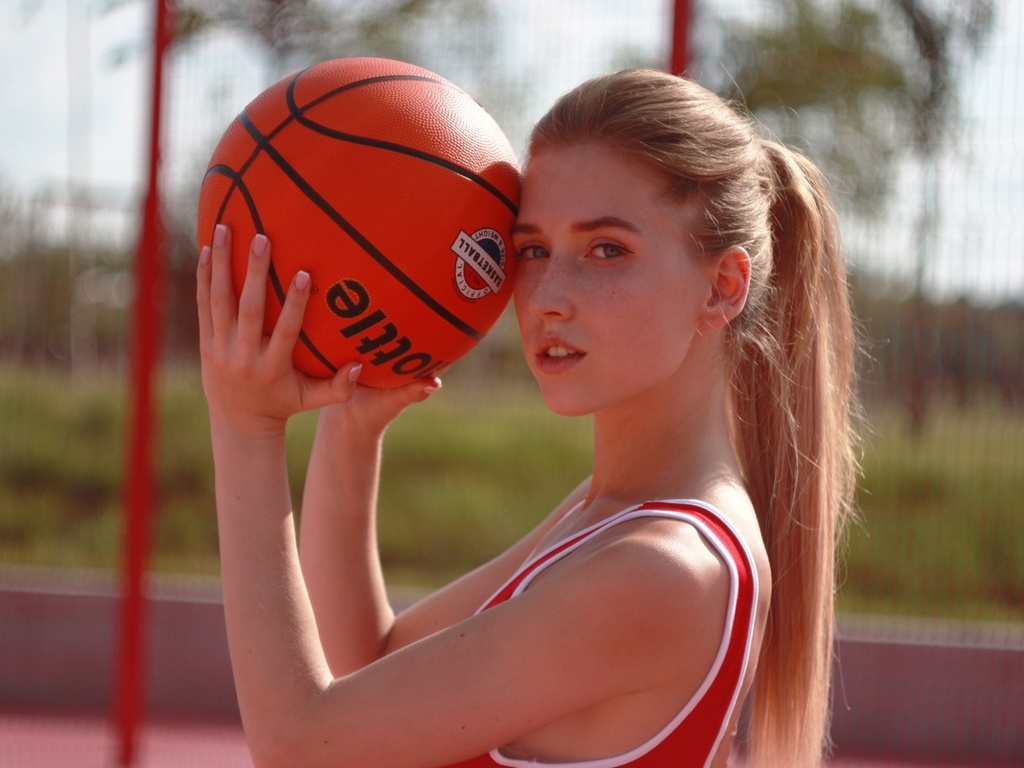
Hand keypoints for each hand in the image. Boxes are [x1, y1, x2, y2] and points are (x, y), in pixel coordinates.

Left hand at [196, 225, 439, 439]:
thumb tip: (362, 366)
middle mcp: (243, 356)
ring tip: (224, 229)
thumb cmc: (283, 403)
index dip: (293, 303)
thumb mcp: (312, 399)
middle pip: (248, 309)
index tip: (302, 272)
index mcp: (272, 368)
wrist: (238, 421)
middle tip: (261, 237)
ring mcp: (220, 347)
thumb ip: (339, 387)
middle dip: (254, 272)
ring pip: (220, 300)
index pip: (285, 331)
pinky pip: (204, 305)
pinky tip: (206, 249)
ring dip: (221, 264)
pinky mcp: (205, 340)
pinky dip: (203, 277)